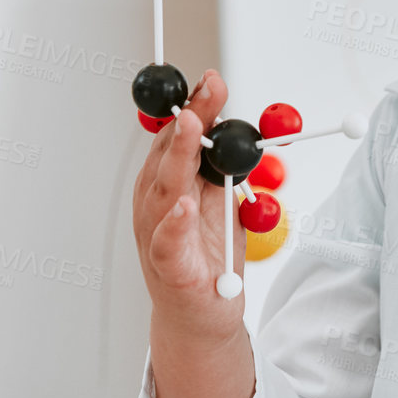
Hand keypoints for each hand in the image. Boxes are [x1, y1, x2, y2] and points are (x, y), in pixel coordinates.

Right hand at [132, 67, 246, 344]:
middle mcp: (156, 203)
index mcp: (167, 181)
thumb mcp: (218, 200)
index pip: (178, 134)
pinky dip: (175, 223)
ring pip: (165, 188)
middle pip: (171, 152)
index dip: (194, 105)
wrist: (198, 318)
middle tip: (207, 93)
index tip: (212, 80)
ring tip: (193, 127)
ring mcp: (158, 234)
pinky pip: (168, 243)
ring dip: (179, 154)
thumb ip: (223, 165)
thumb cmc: (206, 257)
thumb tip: (240, 129)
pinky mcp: (169, 268)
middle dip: (190, 118)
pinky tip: (184, 205)